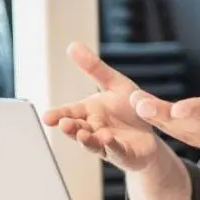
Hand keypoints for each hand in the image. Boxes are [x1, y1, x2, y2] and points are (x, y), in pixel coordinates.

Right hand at [42, 43, 160, 171]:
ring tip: (82, 134)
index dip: (58, 115)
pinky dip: (111, 146)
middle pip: (77, 129)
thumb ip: (94, 69)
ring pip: (92, 143)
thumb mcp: (115, 84)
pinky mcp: (123, 154)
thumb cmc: (129, 108)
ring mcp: (106, 143)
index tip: (47, 117)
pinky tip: (107, 139)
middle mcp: (94, 128)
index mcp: (89, 111)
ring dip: (86, 140)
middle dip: (70, 127)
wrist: (152, 131)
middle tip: (64, 124)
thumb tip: (72, 45)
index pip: (70, 112)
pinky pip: (116, 150)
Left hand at [127, 33, 199, 159]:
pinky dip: (167, 127)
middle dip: (164, 114)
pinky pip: (186, 136)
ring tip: (136, 103)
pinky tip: (146, 113)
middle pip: (194, 123)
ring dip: (159, 120)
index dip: (198, 109)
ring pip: (186, 132)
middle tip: (138, 102)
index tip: (176, 107)